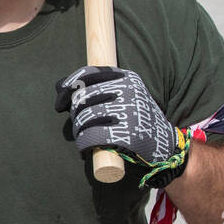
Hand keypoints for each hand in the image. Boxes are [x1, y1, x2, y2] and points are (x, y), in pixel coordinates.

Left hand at [54, 65, 183, 183]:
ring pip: (85, 118)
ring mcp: (128, 112)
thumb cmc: (138, 118)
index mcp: (127, 78)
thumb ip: (98, 88)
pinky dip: (83, 144)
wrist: (165, 144)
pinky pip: (92, 136)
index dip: (68, 86)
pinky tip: (85, 149)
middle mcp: (128, 91)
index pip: (88, 74)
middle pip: (83, 98)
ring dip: (79, 131)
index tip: (59, 104)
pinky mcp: (126, 134)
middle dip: (75, 114)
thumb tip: (59, 87)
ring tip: (83, 137)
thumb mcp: (125, 95)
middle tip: (79, 125)